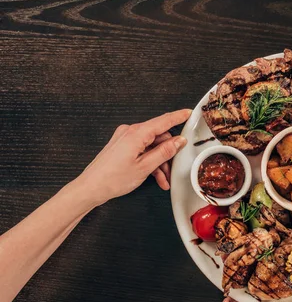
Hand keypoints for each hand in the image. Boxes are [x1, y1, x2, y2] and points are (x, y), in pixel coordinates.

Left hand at [76, 109, 190, 204]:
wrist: (91, 188)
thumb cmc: (113, 179)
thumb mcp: (145, 167)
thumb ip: (164, 152)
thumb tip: (178, 141)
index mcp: (136, 133)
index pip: (163, 121)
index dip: (178, 117)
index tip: (189, 113)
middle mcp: (130, 132)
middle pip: (159, 137)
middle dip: (169, 153)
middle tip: (174, 169)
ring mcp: (125, 139)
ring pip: (152, 146)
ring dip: (160, 162)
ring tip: (164, 180)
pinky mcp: (122, 146)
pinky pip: (142, 150)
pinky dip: (150, 162)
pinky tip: (156, 178)